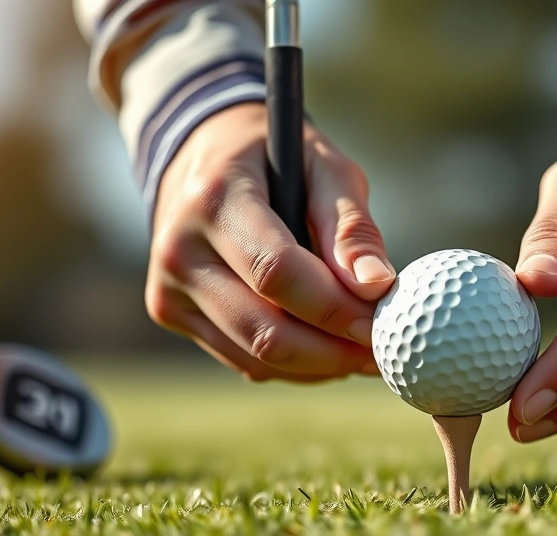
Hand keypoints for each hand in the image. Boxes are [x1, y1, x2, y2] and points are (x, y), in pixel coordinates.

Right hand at [146, 103, 394, 382]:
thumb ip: (351, 226)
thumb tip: (378, 287)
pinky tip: (328, 347)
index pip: (276, 272)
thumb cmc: (276, 156)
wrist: (199, 149)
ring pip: (256, 358)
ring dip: (320, 365)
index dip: (336, 307)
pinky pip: (244, 361)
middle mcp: (180, 249)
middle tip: (386, 350)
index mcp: (214, 199)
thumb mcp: (324, 166)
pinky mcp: (172, 312)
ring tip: (365, 350)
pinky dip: (295, 365)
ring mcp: (169, 287)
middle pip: (265, 329)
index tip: (387, 323)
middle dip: (335, 351)